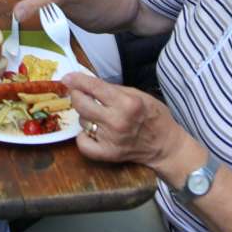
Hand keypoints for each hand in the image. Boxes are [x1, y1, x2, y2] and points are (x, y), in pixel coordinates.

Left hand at [62, 73, 184, 172]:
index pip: (94, 88)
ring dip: (86, 116)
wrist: (165, 145)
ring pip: (82, 121)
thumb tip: (87, 83)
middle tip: (79, 94)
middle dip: (76, 95)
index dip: (77, 80)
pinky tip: (91, 132)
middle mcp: (117, 121)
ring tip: (98, 115)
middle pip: (81, 104)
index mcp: (127, 103)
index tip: (66, 77)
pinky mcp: (107, 155)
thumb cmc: (154, 116)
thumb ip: (113, 89)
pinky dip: (83, 136)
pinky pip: (83, 144)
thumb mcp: (138, 94)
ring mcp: (111, 140)